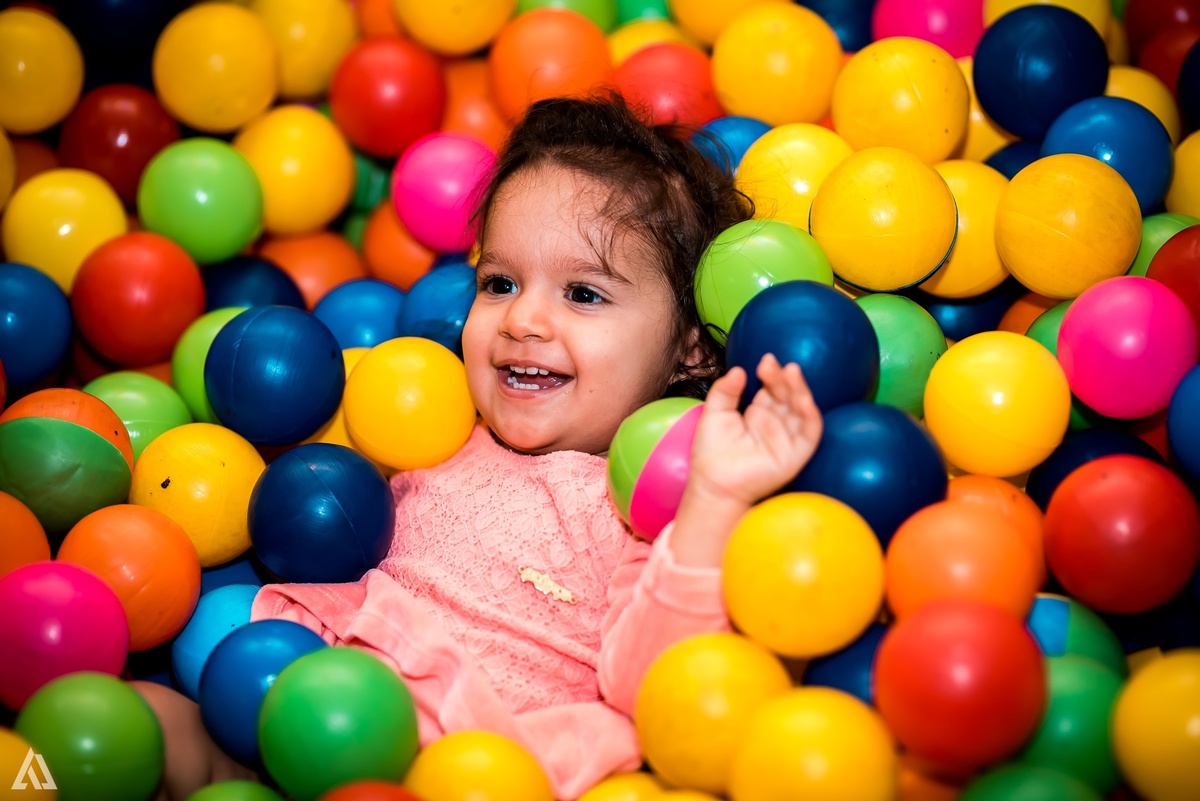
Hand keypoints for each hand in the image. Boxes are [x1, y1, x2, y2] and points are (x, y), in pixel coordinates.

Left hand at [687, 353, 823, 509]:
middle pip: (786, 396)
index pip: (771, 389)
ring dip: (799, 390)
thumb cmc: (711, 451)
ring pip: (800, 410)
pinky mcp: (796, 454)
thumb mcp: (714, 413)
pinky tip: (805, 401)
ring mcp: (787, 438)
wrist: (713, 483)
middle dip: (783, 379)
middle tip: (773, 365)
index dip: (771, 374)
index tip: (766, 360)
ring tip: (791, 372)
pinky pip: (809, 433)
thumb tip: (739, 370)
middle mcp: (776, 424)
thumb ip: (725, 391)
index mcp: (758, 414)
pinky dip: (810, 416)